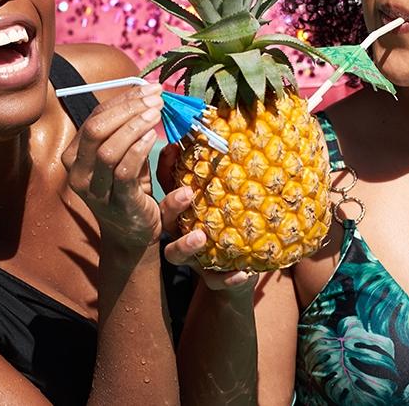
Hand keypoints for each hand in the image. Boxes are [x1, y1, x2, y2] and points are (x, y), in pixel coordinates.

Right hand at [62, 84, 162, 251]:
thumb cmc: (128, 188)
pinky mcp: (118, 203)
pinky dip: (138, 149)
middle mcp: (78, 173)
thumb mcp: (123, 155)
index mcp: (75, 156)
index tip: (149, 88)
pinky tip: (154, 136)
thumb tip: (146, 95)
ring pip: (107, 150)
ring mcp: (95, 191)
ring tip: (156, 112)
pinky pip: (123, 172)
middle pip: (96, 130)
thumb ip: (126, 129)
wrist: (132, 234)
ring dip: (133, 126)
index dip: (122, 100)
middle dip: (127, 109)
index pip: (94, 119)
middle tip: (155, 98)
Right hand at [156, 144, 256, 291]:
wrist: (242, 270)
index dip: (166, 168)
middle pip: (164, 219)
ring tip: (201, 236)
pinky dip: (228, 278)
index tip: (172, 148)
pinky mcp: (213, 277)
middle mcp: (182, 231)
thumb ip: (224, 169)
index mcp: (184, 209)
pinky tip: (243, 273)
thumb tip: (227, 127)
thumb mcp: (229, 194)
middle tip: (186, 193)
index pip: (167, 186)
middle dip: (171, 205)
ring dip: (185, 245)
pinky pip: (215, 280)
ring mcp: (194, 257)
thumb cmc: (233, 222)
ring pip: (175, 254)